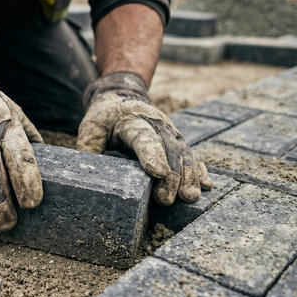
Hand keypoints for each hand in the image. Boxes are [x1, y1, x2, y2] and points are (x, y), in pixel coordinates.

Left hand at [77, 71, 212, 204]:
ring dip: (189, 176)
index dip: (152, 155)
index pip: (144, 138)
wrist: (121, 97)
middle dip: (171, 175)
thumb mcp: (90, 128)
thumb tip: (90, 175)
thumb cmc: (104, 118)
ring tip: (189, 197)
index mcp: (132, 121)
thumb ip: (90, 148)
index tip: (159, 173)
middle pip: (168, 149)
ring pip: (183, 153)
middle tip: (167, 199)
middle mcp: (156, 125)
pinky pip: (190, 155)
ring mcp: (169, 132)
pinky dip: (199, 170)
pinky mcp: (176, 140)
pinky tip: (206, 185)